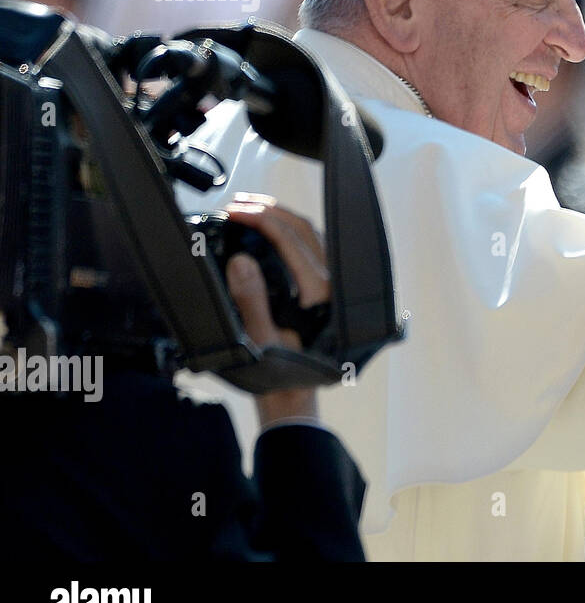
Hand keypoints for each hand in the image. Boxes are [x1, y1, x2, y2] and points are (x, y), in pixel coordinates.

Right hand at [222, 192, 329, 427]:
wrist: (295, 398)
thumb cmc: (278, 376)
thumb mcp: (257, 340)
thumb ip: (250, 300)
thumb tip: (240, 259)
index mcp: (322, 294)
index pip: (292, 240)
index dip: (261, 218)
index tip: (233, 211)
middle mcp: (335, 284)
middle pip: (305, 229)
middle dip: (270, 211)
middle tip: (236, 204)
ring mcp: (334, 285)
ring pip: (312, 235)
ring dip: (281, 218)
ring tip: (248, 210)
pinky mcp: (328, 289)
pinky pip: (313, 248)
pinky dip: (289, 233)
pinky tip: (267, 232)